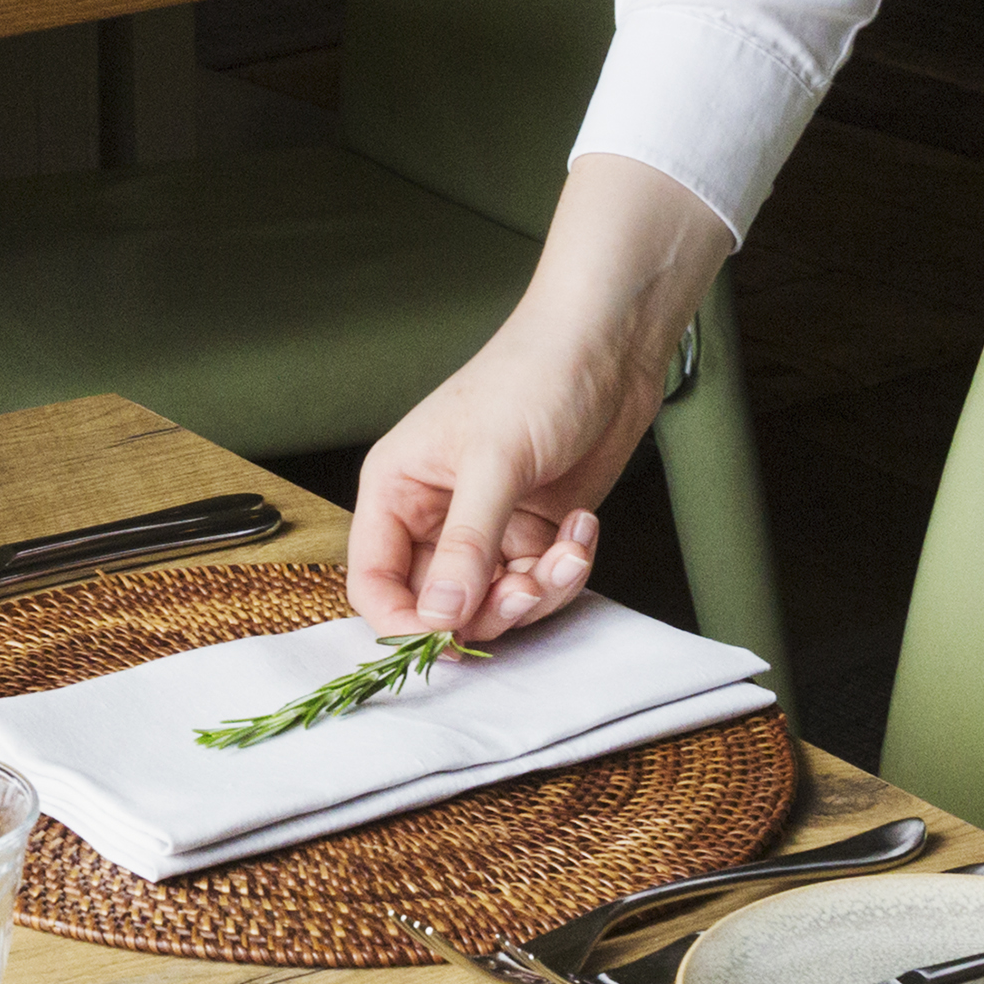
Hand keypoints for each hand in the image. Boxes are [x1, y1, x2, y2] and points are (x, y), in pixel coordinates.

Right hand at [347, 156, 727, 640]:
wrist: (609, 345)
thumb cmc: (533, 376)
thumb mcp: (495, 461)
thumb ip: (467, 544)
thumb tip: (439, 617)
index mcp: (397, 488)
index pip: (375, 581)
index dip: (402, 621)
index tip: (447, 638)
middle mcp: (436, 514)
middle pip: (440, 605)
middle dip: (488, 609)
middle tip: (527, 589)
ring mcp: (489, 526)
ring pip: (496, 602)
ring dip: (537, 593)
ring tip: (567, 553)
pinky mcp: (535, 530)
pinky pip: (540, 582)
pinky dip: (567, 569)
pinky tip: (584, 528)